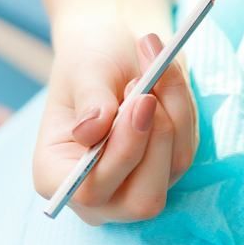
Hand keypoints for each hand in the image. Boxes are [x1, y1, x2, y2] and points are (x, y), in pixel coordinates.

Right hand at [32, 27, 197, 224]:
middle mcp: (98, 190)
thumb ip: (89, 101)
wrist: (116, 45)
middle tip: (151, 87)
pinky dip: (183, 105)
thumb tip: (90, 133)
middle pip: (143, 199)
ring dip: (173, 110)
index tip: (142, 100)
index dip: (122, 152)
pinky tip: (166, 74)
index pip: (91, 191)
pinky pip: (187, 143)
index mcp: (56, 175)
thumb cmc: (91, 57)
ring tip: (155, 65)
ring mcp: (137, 182)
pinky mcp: (168, 164)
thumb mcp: (84, 68)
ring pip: (174, 166)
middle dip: (157, 138)